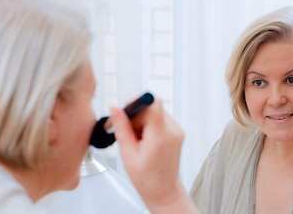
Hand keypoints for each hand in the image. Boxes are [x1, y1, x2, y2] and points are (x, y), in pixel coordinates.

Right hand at [108, 98, 195, 212]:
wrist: (163, 191)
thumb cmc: (147, 179)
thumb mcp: (128, 154)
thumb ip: (122, 129)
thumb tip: (115, 109)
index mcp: (160, 137)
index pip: (153, 104)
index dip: (137, 102)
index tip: (126, 111)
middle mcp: (172, 131)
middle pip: (151, 108)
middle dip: (135, 116)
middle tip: (125, 132)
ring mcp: (177, 131)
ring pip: (155, 113)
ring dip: (141, 122)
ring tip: (135, 140)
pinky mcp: (176, 132)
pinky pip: (160, 120)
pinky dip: (149, 126)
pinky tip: (143, 140)